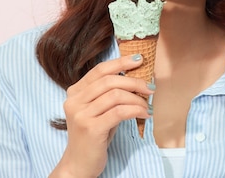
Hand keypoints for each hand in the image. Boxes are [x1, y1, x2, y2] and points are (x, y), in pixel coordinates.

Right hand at [49, 54, 153, 177]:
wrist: (79, 164)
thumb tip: (136, 77)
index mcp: (74, 92)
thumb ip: (109, 93)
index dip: (121, 62)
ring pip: (116, 96)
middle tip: (150, 87)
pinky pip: (119, 112)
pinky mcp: (90, 128)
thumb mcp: (98, 110)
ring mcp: (81, 115)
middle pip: (110, 81)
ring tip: (147, 105)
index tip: (138, 59)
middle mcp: (74, 101)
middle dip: (134, 82)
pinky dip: (135, 110)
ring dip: (137, 99)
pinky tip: (145, 114)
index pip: (100, 70)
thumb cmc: (93, 135)